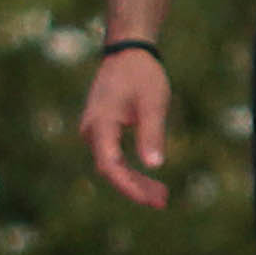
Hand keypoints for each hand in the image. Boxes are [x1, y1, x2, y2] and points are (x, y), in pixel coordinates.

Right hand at [80, 46, 174, 210]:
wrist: (127, 52)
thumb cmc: (141, 76)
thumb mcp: (153, 104)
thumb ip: (152, 135)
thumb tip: (154, 166)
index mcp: (101, 124)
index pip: (110, 166)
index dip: (130, 186)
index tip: (152, 200)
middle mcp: (92, 130)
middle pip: (110, 169)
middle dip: (135, 188)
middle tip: (163, 202)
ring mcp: (94, 130)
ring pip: (111, 165)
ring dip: (134, 180)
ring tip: (162, 194)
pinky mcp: (101, 128)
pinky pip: (112, 155)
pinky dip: (130, 168)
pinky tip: (149, 176)